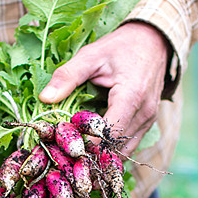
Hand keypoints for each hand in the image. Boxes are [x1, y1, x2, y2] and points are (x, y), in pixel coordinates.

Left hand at [39, 22, 169, 155]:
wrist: (153, 41)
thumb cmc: (121, 47)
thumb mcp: (90, 55)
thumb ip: (67, 76)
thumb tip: (44, 98)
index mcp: (130, 96)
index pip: (107, 134)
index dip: (85, 144)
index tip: (63, 145)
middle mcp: (143, 113)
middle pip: (115, 148)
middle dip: (91, 155)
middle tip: (67, 157)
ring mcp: (148, 120)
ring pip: (124, 151)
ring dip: (101, 156)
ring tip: (79, 156)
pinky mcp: (147, 123)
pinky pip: (129, 144)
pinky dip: (111, 150)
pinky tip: (93, 148)